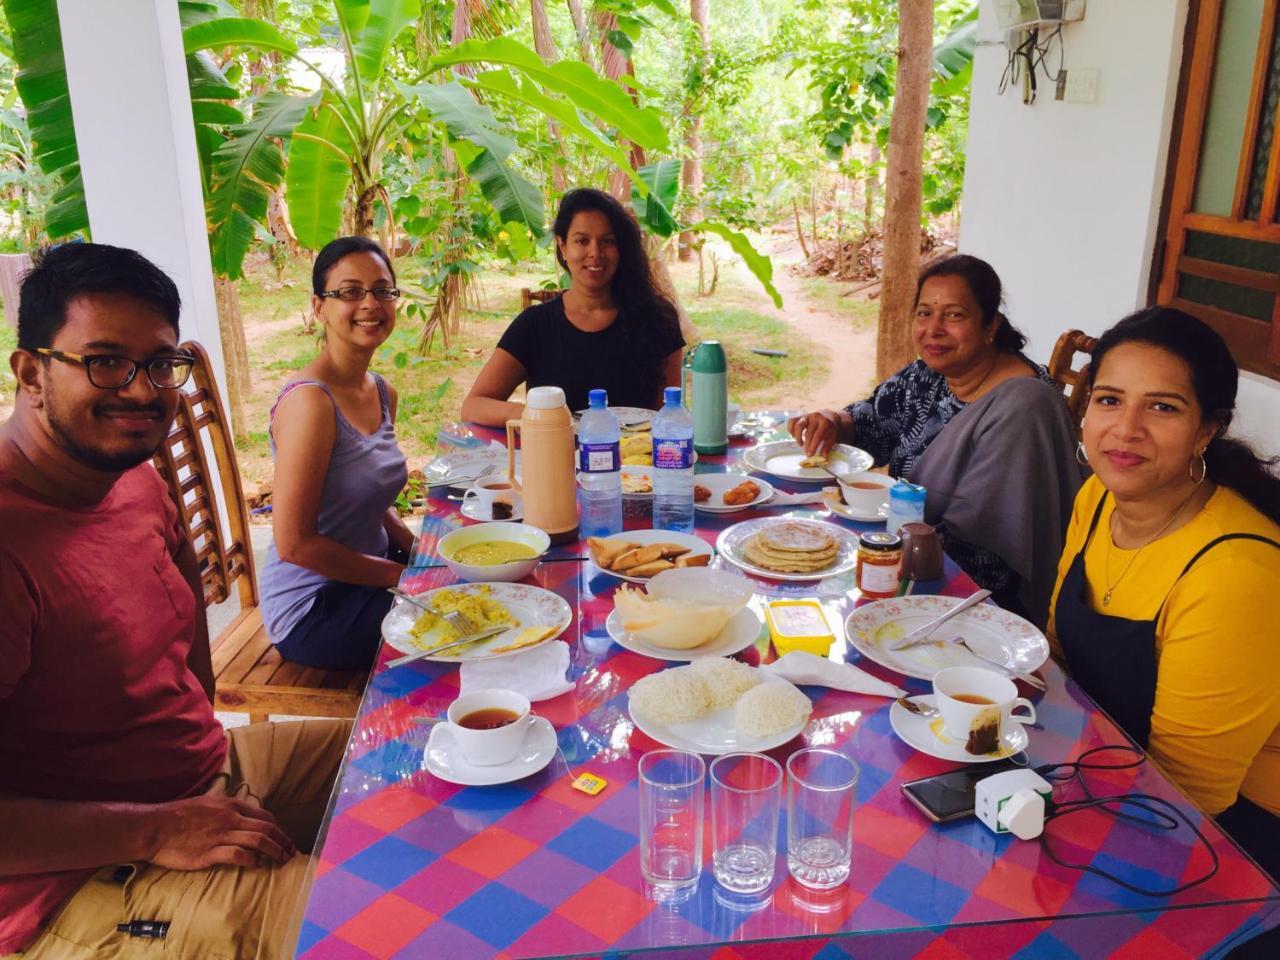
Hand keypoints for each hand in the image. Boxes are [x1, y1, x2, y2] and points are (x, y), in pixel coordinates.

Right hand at [148, 795, 295, 870]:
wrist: (155, 828)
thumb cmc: (178, 815)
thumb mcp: (207, 803)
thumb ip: (225, 809)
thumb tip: (240, 814)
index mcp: (230, 805)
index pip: (264, 816)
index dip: (278, 828)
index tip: (283, 838)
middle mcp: (230, 818)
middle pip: (266, 828)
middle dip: (283, 841)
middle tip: (291, 852)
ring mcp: (220, 835)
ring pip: (258, 841)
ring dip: (274, 851)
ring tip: (281, 860)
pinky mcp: (210, 853)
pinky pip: (238, 855)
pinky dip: (252, 860)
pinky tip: (256, 864)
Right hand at [788, 410, 841, 456]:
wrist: (828, 416)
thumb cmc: (829, 429)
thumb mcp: (832, 437)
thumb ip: (827, 446)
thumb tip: (823, 457)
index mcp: (825, 422)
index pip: (818, 435)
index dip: (813, 446)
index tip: (810, 454)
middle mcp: (815, 417)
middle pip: (808, 433)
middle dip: (807, 445)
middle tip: (807, 454)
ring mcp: (807, 415)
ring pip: (798, 425)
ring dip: (798, 437)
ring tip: (800, 444)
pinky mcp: (800, 416)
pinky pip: (792, 421)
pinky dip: (791, 429)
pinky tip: (794, 436)